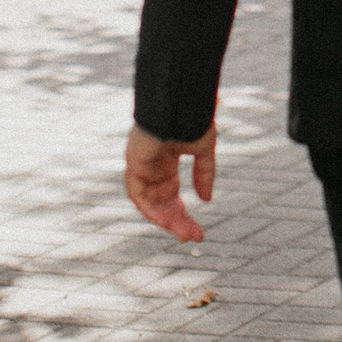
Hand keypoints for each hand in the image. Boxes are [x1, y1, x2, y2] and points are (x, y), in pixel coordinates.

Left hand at [125, 123, 216, 242]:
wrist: (178, 104)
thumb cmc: (190, 119)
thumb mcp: (204, 149)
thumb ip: (204, 174)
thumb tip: (207, 199)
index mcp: (166, 162)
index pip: (172, 195)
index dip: (183, 214)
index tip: (198, 231)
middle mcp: (152, 169)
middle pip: (162, 204)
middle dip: (177, 222)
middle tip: (194, 237)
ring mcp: (141, 168)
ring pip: (150, 203)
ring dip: (167, 220)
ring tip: (185, 234)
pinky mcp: (134, 165)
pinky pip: (138, 195)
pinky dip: (151, 209)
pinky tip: (167, 220)